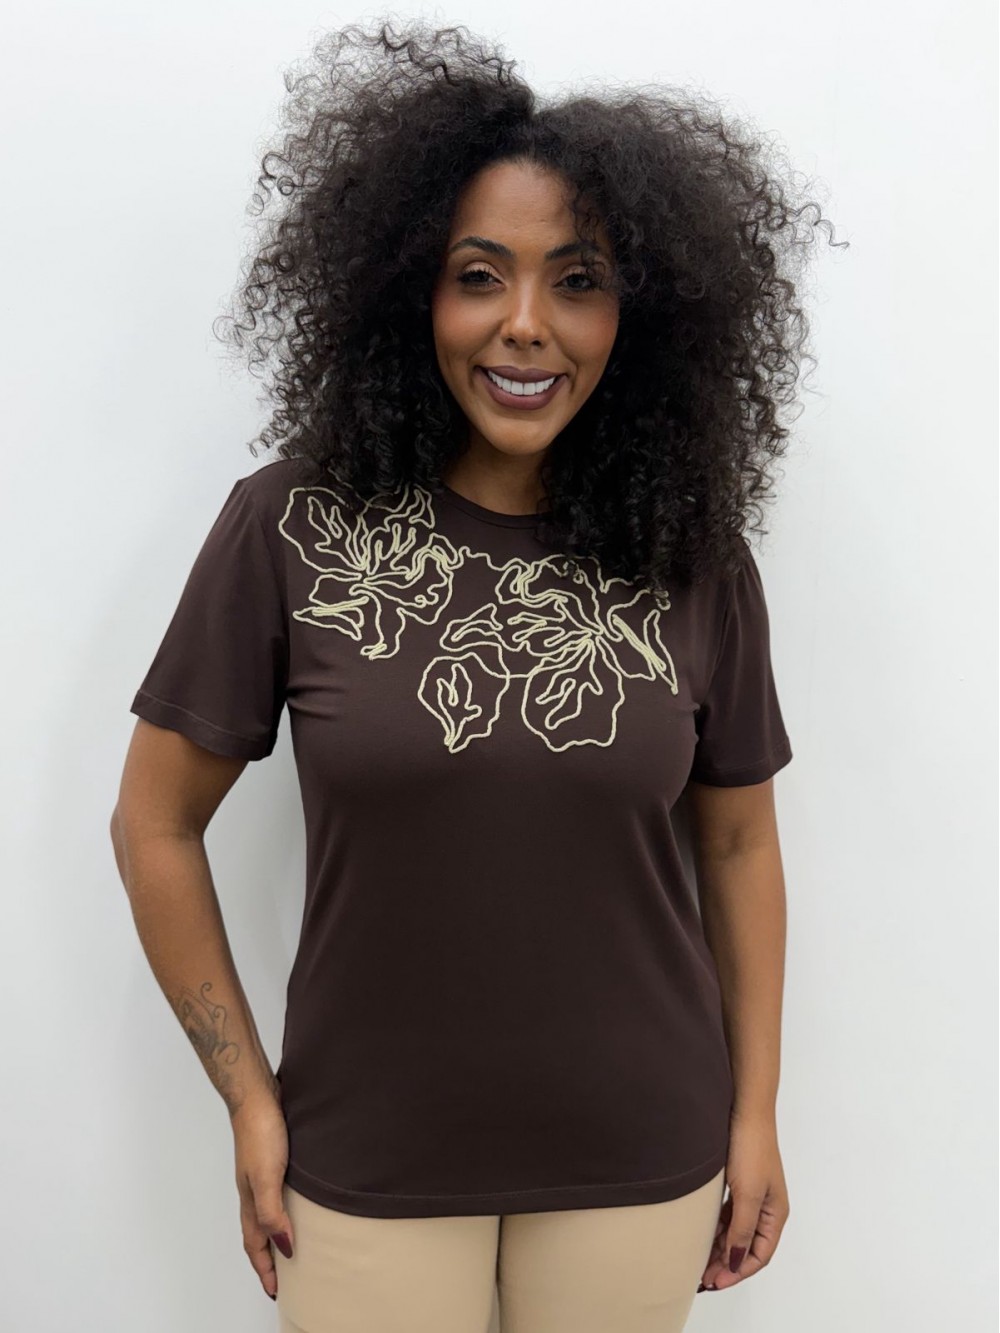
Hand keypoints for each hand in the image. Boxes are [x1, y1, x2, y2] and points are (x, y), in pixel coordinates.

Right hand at [231, 1091, 294, 1301]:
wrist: (256, 1093)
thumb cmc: (260, 1132)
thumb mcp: (267, 1177)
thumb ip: (272, 1212)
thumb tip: (284, 1247)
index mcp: (250, 1199)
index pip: (255, 1244)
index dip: (265, 1269)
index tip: (275, 1291)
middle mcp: (254, 1189)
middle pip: (259, 1232)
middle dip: (268, 1256)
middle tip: (284, 1276)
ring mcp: (262, 1172)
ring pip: (268, 1211)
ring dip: (277, 1231)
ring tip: (293, 1244)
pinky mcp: (274, 1156)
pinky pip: (278, 1191)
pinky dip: (286, 1205)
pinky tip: (300, 1199)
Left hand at [697, 1112, 788, 1292]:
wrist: (745, 1110)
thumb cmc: (751, 1148)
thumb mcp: (747, 1194)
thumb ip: (742, 1229)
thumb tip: (734, 1261)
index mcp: (776, 1214)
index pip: (759, 1255)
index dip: (738, 1272)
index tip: (715, 1282)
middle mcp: (766, 1208)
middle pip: (747, 1247)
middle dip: (726, 1265)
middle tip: (702, 1278)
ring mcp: (752, 1195)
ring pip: (736, 1232)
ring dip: (720, 1249)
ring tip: (699, 1263)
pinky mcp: (739, 1183)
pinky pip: (728, 1216)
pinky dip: (717, 1230)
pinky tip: (702, 1237)